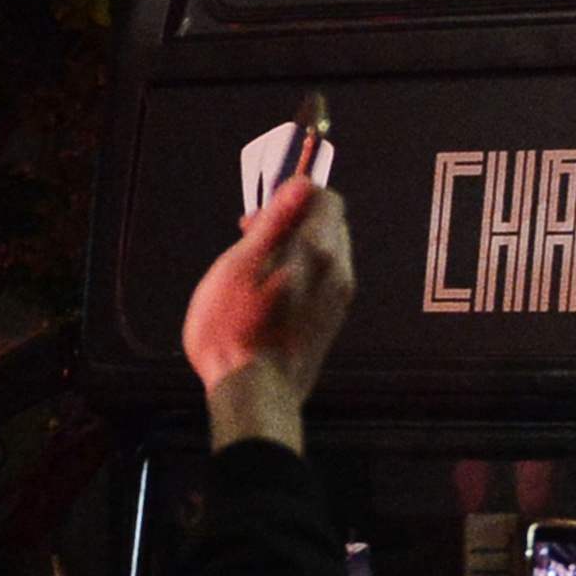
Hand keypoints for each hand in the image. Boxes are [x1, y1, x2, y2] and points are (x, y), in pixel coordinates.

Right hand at [183, 172, 353, 449]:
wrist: (256, 394)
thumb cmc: (236, 328)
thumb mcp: (242, 264)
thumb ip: (275, 221)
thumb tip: (301, 182)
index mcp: (319, 250)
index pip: (326, 198)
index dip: (291, 195)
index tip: (256, 217)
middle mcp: (339, 272)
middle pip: (326, 224)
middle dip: (290, 221)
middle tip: (249, 239)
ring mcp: (338, 299)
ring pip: (323, 253)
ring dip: (292, 249)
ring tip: (253, 270)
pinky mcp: (330, 322)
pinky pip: (321, 281)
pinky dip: (298, 274)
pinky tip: (267, 296)